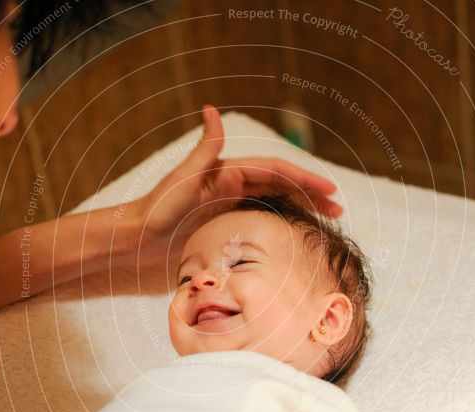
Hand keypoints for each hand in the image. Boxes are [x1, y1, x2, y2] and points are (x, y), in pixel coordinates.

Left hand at [128, 105, 340, 265]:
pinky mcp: (224, 225)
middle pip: (281, 186)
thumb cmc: (157, 208)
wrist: (136, 239)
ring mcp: (230, 206)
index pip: (276, 171)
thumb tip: (212, 110)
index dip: (304, 179)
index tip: (330, 191)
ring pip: (274, 203)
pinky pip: (261, 221)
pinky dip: (281, 224)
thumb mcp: (183, 177)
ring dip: (300, 209)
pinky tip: (294, 234)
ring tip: (326, 222)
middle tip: (338, 210)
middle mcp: (232, 186)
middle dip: (311, 194)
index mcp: (228, 172)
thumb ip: (205, 148)